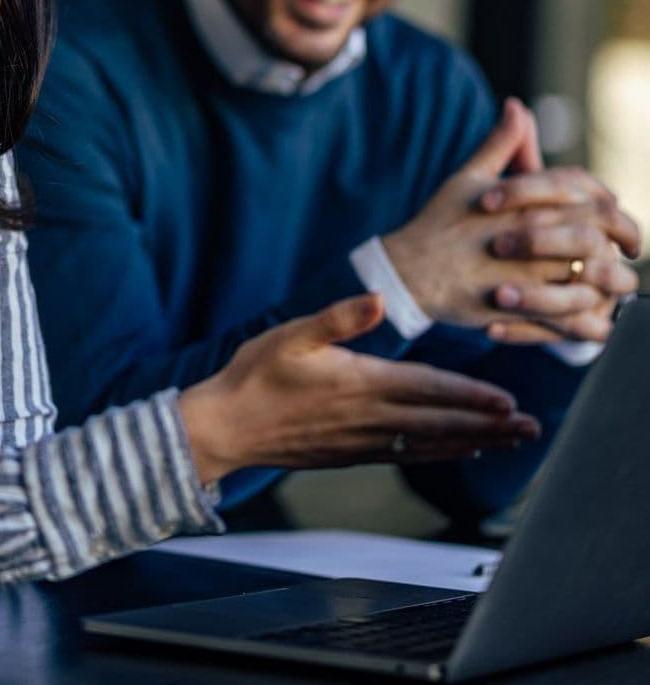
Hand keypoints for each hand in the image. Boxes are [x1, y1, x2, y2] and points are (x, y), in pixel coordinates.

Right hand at [178, 293, 539, 486]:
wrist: (226, 427)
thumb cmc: (254, 375)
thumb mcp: (289, 335)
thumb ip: (337, 318)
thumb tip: (379, 300)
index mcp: (359, 383)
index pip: (427, 390)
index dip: (470, 397)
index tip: (508, 401)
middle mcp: (368, 418)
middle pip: (440, 424)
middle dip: (488, 425)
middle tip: (530, 429)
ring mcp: (361, 441)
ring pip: (429, 444)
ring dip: (473, 442)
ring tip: (509, 442)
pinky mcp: (350, 454)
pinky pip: (406, 456)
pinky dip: (439, 454)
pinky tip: (456, 451)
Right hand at [382, 99, 638, 339]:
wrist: (408, 271)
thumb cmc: (439, 223)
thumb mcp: (468, 177)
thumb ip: (501, 144)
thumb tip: (516, 106)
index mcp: (523, 200)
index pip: (585, 191)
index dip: (609, 200)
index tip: (616, 213)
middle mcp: (530, 233)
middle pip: (599, 232)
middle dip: (623, 239)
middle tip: (628, 249)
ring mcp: (527, 271)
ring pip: (592, 275)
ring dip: (611, 280)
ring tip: (613, 284)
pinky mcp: (521, 307)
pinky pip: (571, 316)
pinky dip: (590, 319)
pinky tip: (595, 316)